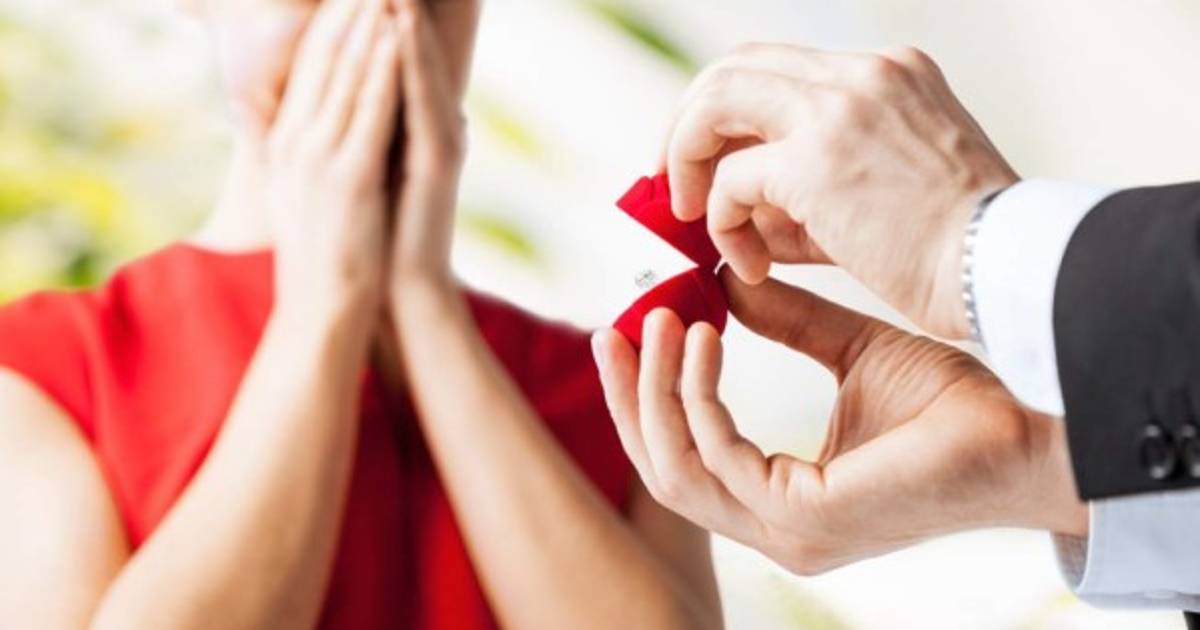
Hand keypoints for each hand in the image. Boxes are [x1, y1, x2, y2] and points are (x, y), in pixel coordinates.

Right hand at [256, 0, 401, 318]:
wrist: (321, 312)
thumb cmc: (324, 259)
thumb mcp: (307, 197)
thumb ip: (313, 158)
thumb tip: (324, 131)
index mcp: (287, 146)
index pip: (309, 69)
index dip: (329, 24)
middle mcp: (296, 143)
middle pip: (323, 57)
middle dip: (347, 8)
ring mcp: (319, 158)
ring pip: (345, 73)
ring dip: (366, 22)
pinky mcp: (348, 176)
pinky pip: (369, 109)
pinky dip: (384, 67)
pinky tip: (396, 34)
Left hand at [388, 0, 467, 295]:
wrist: (402, 289)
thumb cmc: (382, 229)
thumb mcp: (372, 162)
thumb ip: (378, 124)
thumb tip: (372, 92)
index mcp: (413, 121)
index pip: (397, 49)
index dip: (385, 8)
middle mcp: (433, 120)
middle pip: (415, 44)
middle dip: (402, 1)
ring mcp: (439, 137)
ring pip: (421, 61)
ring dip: (408, 11)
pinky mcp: (438, 159)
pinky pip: (420, 98)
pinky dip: (410, 59)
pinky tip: (400, 24)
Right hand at [591, 271, 1084, 574]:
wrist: (1027, 430)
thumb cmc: (953, 401)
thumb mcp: (851, 350)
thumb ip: (787, 325)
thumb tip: (724, 283)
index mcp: (781, 498)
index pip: (685, 458)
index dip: (646, 397)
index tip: (633, 331)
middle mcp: (774, 527)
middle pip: (661, 469)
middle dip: (627, 398)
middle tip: (611, 328)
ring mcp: (786, 532)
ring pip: (675, 468)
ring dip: (656, 390)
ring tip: (659, 320)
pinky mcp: (805, 520)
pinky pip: (719, 457)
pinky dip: (699, 394)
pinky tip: (706, 335)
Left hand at [665, 44, 1018, 338]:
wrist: (1006, 271)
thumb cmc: (957, 250)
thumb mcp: (881, 192)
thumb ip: (806, 190)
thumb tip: (736, 214)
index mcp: (888, 73)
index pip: (780, 69)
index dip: (730, 112)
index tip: (710, 160)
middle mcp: (862, 74)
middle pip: (735, 66)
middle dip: (688, 124)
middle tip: (674, 181)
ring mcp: (839, 108)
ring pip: (716, 102)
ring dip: (687, 159)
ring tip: (692, 217)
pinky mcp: (816, 160)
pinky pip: (732, 181)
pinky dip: (723, 223)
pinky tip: (751, 265)